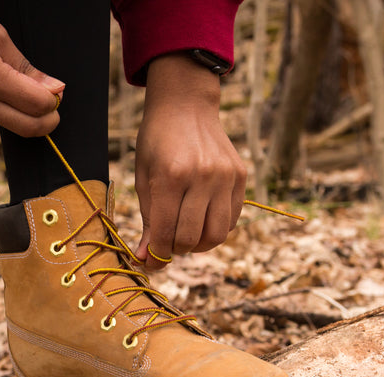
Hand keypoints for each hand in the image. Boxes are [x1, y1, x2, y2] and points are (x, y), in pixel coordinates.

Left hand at [134, 54, 246, 270]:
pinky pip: (232, 219)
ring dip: (198, 245)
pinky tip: (201, 220)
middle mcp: (203, 177)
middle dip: (175, 251)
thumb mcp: (143, 177)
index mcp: (171, 176)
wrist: (185, 106)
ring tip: (184, 236)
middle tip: (166, 245)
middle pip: (191, 238)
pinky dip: (215, 229)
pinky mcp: (240, 176)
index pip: (166, 233)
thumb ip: (148, 219)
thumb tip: (144, 258)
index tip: (150, 262)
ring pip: (216, 235)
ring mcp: (225, 177)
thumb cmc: (156, 142)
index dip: (156, 256)